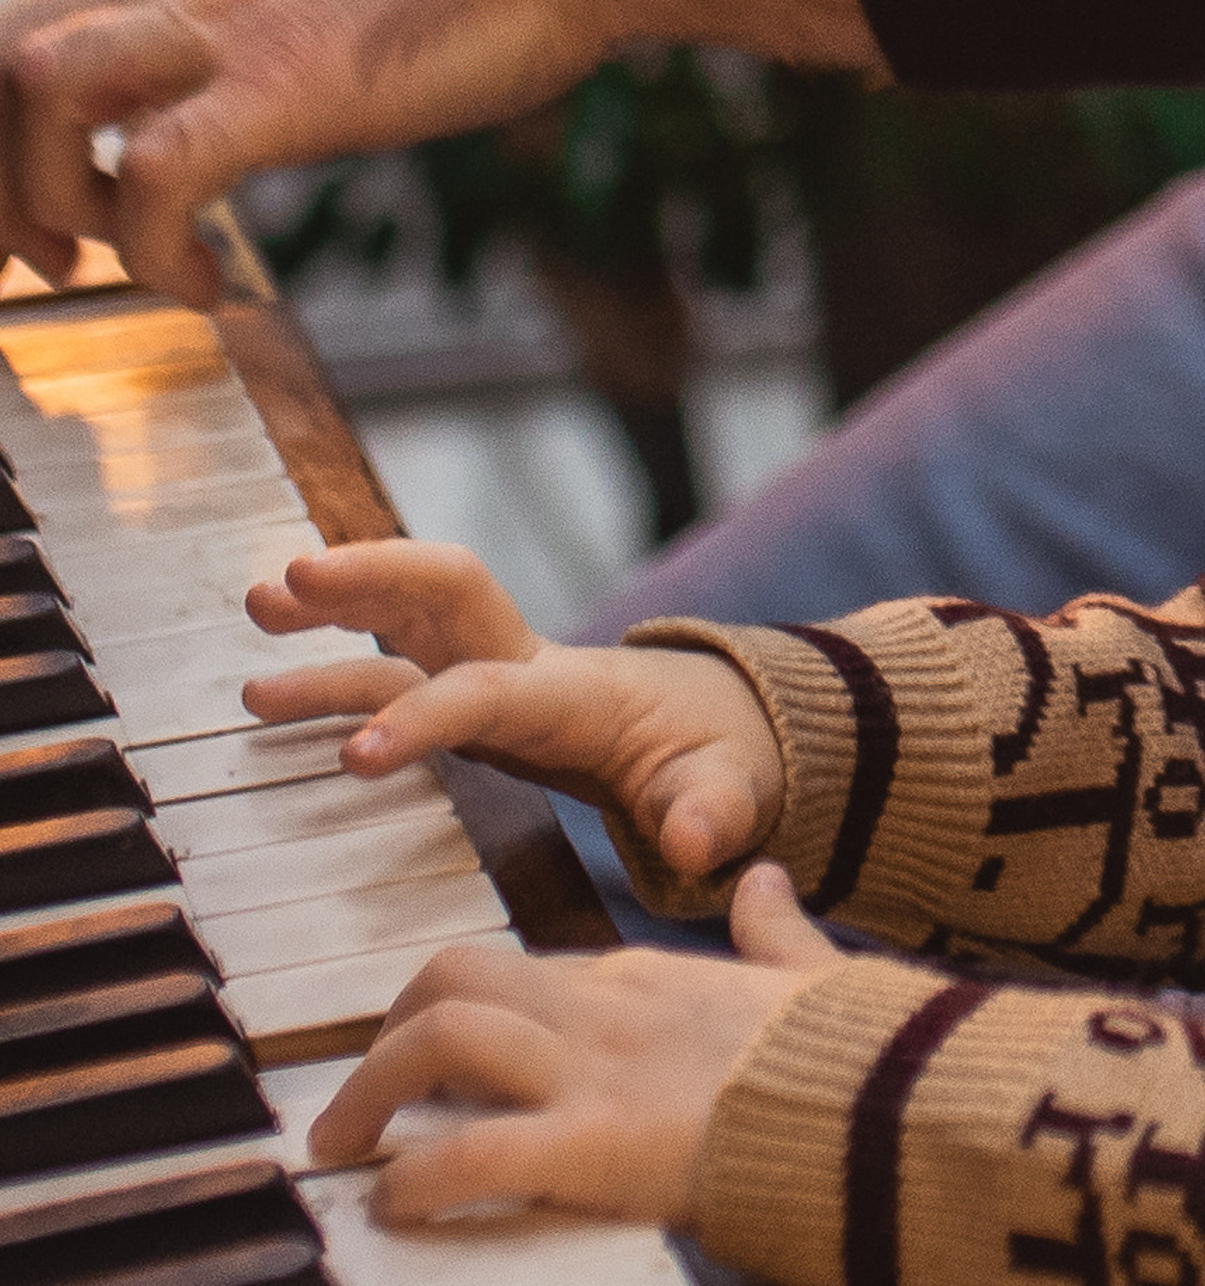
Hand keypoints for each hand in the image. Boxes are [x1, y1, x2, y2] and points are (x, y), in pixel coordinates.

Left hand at [0, 0, 869, 298]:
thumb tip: (265, 50)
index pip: (41, 22)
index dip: (18, 128)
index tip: (60, 200)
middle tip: (38, 249)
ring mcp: (226, 17)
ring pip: (33, 89)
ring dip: (42, 194)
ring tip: (95, 258)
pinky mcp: (285, 80)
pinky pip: (154, 174)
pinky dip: (152, 250)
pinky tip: (210, 285)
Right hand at [244, 540, 786, 878]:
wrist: (725, 726)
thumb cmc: (721, 758)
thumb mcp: (732, 790)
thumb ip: (711, 814)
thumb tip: (693, 843)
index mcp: (572, 693)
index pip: (484, 690)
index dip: (423, 719)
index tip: (355, 756)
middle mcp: (524, 663)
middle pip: (444, 593)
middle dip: (371, 576)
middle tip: (290, 579)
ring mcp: (495, 670)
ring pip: (407, 620)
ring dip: (335, 607)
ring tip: (256, 608)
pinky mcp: (475, 693)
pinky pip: (395, 669)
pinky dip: (334, 667)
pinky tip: (269, 689)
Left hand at [307, 866, 838, 1224]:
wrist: (882, 1094)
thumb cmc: (853, 1048)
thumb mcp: (806, 975)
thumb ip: (776, 934)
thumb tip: (766, 882)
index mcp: (643, 976)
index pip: (516, 967)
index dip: (450, 1007)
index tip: (419, 1053)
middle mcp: (603, 1008)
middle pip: (453, 977)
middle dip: (386, 1031)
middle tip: (356, 1096)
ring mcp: (596, 1071)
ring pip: (445, 1033)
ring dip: (374, 1088)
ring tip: (342, 1148)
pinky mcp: (597, 1144)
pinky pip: (476, 1151)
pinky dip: (419, 1178)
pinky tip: (393, 1205)